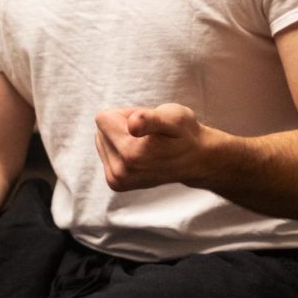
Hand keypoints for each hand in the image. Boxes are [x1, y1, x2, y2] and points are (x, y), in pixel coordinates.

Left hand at [93, 103, 207, 190]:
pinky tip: (142, 154)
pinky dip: (121, 148)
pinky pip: (105, 152)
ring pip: (103, 139)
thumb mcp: (173, 118)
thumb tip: (132, 124)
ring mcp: (117, 180)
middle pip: (102, 129)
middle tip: (150, 134)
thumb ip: (150, 119)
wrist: (195, 160)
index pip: (103, 118)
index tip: (148, 124)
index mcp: (130, 153)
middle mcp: (120, 171)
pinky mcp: (116, 183)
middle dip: (123, 125)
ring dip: (123, 137)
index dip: (126, 114)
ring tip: (148, 144)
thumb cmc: (184, 133)